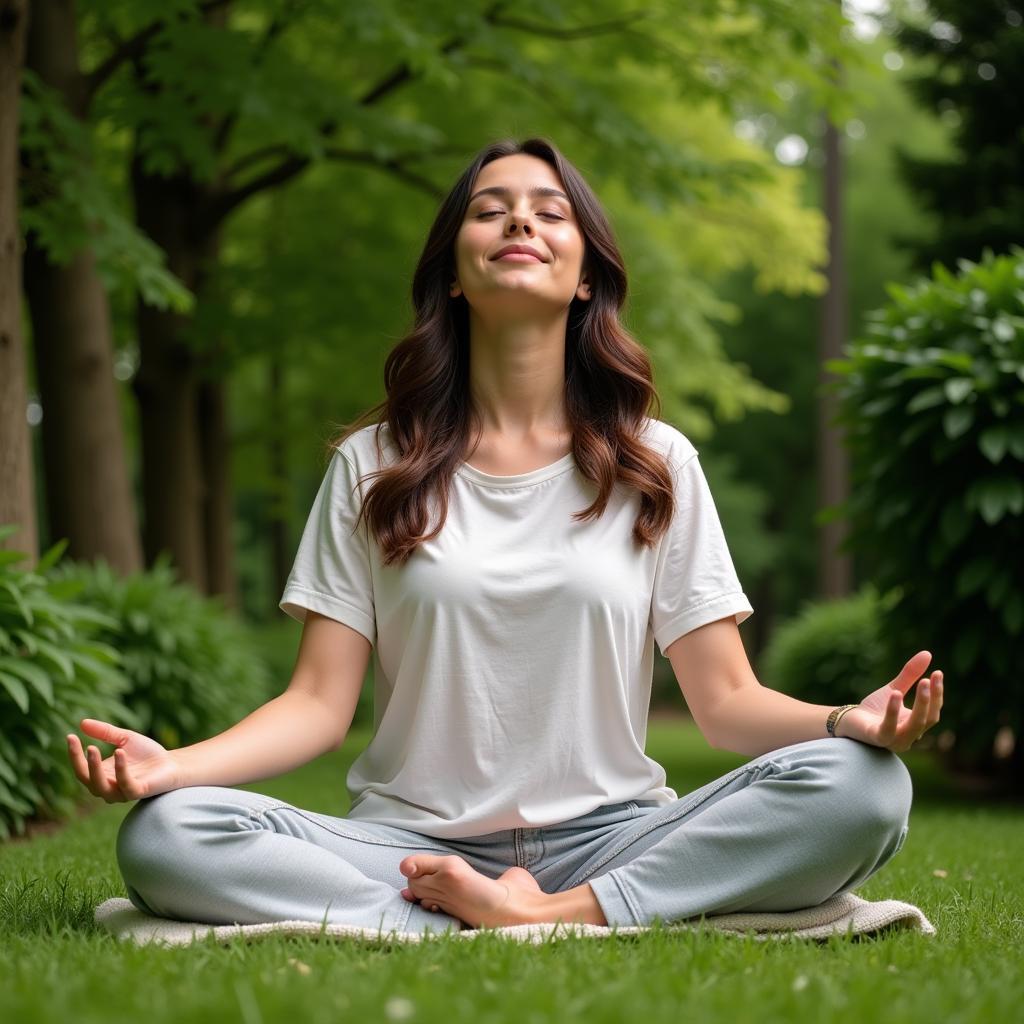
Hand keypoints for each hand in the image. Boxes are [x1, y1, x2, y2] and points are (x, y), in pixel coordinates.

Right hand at [67, 718, 183, 802]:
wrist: (172, 763)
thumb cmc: (147, 753)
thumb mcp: (124, 738)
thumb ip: (105, 732)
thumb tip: (82, 723)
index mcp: (101, 775)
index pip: (81, 768)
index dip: (74, 754)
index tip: (70, 736)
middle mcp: (107, 787)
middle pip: (86, 779)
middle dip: (80, 762)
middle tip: (82, 744)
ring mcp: (121, 792)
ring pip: (100, 786)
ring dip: (95, 768)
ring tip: (92, 748)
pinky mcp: (137, 792)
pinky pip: (125, 784)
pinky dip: (120, 769)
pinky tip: (120, 752)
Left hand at [834, 650, 943, 752]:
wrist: (848, 721)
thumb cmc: (874, 709)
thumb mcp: (894, 689)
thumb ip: (909, 676)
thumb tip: (927, 653)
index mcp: (916, 726)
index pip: (934, 712)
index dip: (937, 693)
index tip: (938, 672)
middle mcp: (909, 736)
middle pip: (929, 719)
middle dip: (930, 699)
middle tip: (928, 678)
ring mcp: (895, 740)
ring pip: (915, 725)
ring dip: (920, 703)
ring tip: (922, 681)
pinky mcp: (878, 738)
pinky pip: (889, 728)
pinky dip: (893, 711)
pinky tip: (895, 693)